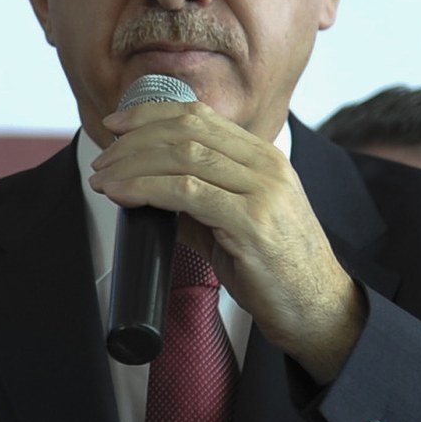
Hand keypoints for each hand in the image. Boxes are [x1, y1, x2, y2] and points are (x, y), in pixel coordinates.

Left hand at [92, 98, 365, 380]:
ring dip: (133, 164)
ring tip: (104, 178)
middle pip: (187, 130)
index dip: (152, 113)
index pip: (201, 116)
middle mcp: (266, 165)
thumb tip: (146, 191)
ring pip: (184, 156)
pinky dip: (147, 188)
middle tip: (103, 160)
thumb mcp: (234, 223)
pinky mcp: (251, 223)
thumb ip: (197, 201)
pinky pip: (188, 193)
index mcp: (264, 157)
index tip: (116, 123)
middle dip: (134, 140)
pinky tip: (123, 194)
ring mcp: (262, 191)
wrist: (317, 308)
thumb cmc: (275, 269)